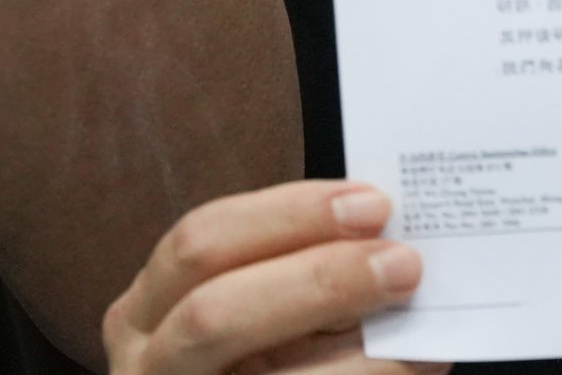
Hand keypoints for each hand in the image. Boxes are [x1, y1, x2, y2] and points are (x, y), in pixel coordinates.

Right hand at [102, 181, 444, 374]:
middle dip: (317, 280)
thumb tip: (380, 242)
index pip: (200, 243)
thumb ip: (288, 277)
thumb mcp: (242, 315)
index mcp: (143, 313)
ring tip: (418, 330)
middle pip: (215, 313)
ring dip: (357, 353)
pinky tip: (411, 367)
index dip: (286, 216)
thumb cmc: (248, 363)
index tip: (370, 203)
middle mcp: (150, 365)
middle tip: (403, 263)